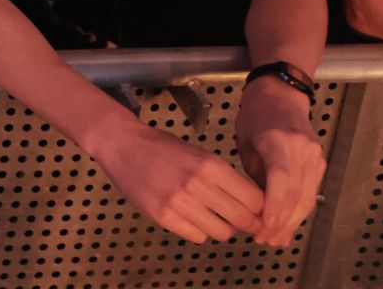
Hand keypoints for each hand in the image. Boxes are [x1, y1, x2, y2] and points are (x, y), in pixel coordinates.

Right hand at [89, 120, 264, 243]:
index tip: (257, 209)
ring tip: (213, 216)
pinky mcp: (164, 218)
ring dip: (223, 227)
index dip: (260, 207)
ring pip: (222, 233)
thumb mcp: (200, 154)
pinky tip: (192, 217)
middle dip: (247, 222)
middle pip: (242, 219)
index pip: (254, 199)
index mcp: (211, 165)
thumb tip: (253, 205)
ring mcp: (180, 204)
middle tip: (242, 219)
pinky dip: (200, 230)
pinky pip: (198, 237)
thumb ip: (224, 178)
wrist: (123, 145)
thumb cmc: (164, 148)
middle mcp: (198, 186)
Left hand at [235, 77, 325, 245]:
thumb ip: (256, 175)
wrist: (281, 95)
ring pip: (307, 198)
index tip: (265, 225)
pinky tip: (287, 225)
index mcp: (277, 140)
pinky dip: (299, 211)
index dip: (274, 205)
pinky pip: (311, 193)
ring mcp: (314, 156)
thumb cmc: (255, 117)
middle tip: (264, 239)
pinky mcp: (320, 163)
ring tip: (274, 239)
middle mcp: (301, 149)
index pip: (281, 178)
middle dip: (281, 222)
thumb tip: (260, 210)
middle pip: (296, 194)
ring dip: (291, 222)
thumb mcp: (246, 143)